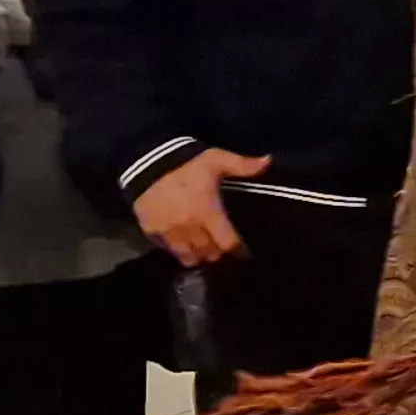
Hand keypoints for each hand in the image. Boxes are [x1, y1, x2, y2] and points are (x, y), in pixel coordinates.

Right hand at [133, 147, 267, 266]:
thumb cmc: (187, 162)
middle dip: (217, 251)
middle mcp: (189, 227)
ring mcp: (168, 231)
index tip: (241, 249)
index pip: (227, 243)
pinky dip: (176, 249)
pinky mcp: (151, 230)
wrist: (146, 160)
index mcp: (208, 212)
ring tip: (202, 249)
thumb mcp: (216, 159)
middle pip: (209, 253)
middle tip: (220, 246)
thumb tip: (269, 161)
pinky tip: (182, 243)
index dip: (237, 248)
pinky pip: (167, 249)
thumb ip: (242, 165)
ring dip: (197, 254)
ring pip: (188, 255)